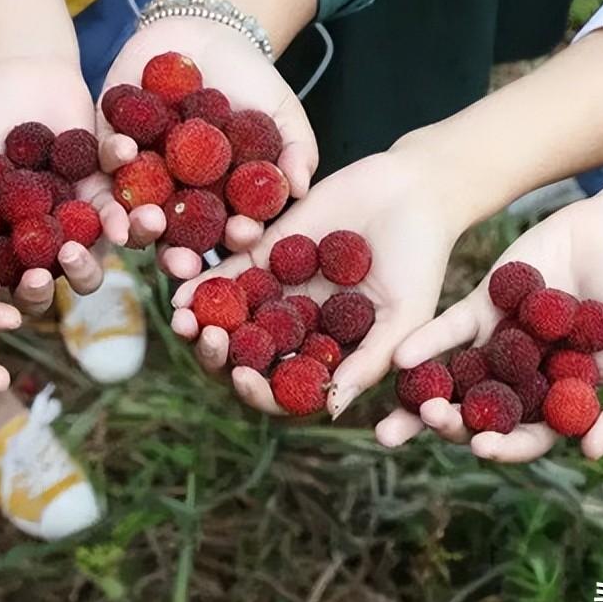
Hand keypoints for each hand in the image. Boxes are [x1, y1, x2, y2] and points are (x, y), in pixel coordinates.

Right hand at [0, 58, 129, 314]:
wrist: (9, 71)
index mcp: (14, 248)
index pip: (24, 288)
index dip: (30, 294)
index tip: (32, 280)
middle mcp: (56, 238)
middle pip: (76, 275)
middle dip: (80, 272)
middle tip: (70, 254)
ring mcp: (87, 210)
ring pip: (114, 239)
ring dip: (124, 235)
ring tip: (120, 228)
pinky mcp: (113, 177)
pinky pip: (128, 185)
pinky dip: (130, 171)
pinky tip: (124, 151)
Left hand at [99, 18, 318, 278]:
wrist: (207, 32)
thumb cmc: (252, 82)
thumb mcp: (282, 114)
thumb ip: (297, 149)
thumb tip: (301, 187)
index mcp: (220, 203)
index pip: (226, 233)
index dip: (234, 240)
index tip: (242, 236)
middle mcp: (177, 198)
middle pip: (174, 238)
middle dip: (176, 254)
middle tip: (179, 262)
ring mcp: (141, 176)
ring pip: (132, 210)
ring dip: (135, 221)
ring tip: (146, 218)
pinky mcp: (107, 143)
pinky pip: (103, 160)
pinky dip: (112, 158)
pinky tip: (123, 148)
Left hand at [169, 149, 453, 416]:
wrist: (416, 191)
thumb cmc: (422, 258)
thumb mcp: (406, 316)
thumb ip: (370, 361)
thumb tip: (330, 410)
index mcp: (329, 350)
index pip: (285, 387)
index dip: (260, 390)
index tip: (243, 378)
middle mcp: (299, 326)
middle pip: (247, 355)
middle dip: (218, 355)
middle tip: (203, 340)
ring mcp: (279, 289)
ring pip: (230, 316)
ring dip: (200, 321)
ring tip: (180, 319)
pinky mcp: (267, 249)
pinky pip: (228, 270)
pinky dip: (203, 280)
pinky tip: (179, 285)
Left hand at [376, 199, 602, 461]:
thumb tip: (588, 452)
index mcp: (558, 401)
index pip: (525, 436)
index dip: (504, 446)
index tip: (482, 446)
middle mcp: (522, 381)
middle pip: (481, 414)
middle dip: (453, 425)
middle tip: (433, 420)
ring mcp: (498, 346)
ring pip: (455, 381)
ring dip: (426, 398)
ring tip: (402, 412)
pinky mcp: (479, 309)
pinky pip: (447, 333)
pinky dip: (425, 345)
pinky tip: (402, 357)